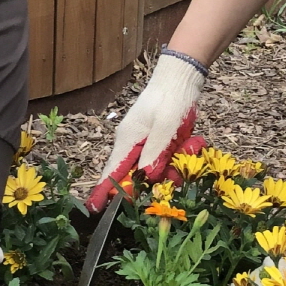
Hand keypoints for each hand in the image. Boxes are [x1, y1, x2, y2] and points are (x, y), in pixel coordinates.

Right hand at [87, 52, 205, 211]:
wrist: (181, 76)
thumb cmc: (171, 99)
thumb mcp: (166, 128)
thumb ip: (155, 154)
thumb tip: (145, 178)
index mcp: (127, 140)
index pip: (111, 171)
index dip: (104, 192)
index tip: (95, 209)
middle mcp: (132, 143)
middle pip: (136, 174)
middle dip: (158, 178)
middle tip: (178, 173)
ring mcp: (144, 140)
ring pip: (155, 167)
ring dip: (174, 164)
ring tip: (189, 146)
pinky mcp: (157, 139)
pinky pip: (164, 157)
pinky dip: (178, 154)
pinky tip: (190, 141)